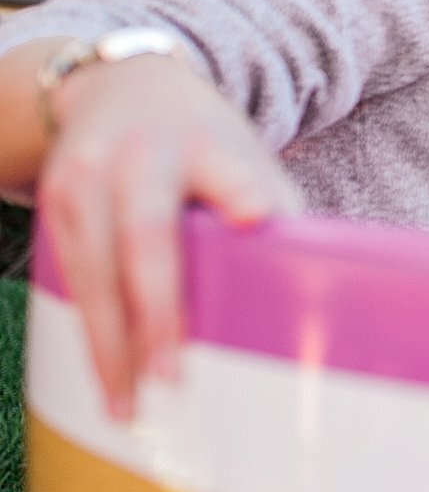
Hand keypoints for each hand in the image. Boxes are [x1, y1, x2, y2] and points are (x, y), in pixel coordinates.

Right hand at [39, 54, 299, 419]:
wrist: (119, 87)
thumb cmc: (203, 141)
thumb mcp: (245, 153)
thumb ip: (272, 206)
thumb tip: (314, 289)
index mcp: (205, 143)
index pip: (226, 169)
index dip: (240, 192)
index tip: (254, 218)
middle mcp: (138, 157)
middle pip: (144, 238)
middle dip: (156, 311)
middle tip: (172, 376)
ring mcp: (85, 178)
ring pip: (92, 269)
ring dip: (108, 343)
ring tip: (127, 405)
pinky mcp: (53, 202)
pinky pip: (65, 276)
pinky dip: (84, 329)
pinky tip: (102, 375)